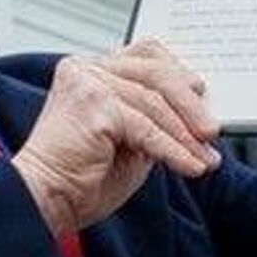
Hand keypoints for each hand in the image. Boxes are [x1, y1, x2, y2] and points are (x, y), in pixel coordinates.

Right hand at [13, 39, 219, 235]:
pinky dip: (173, 150)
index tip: (201, 95)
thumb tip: (197, 120)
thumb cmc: (79, 178)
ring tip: (204, 159)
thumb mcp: (129, 141)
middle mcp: (85, 69)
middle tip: (211, 132)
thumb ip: (154, 121)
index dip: (177, 73)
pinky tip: (189, 167)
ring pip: (154, 102)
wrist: (45, 201)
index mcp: (90, 72)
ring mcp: (87, 83)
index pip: (144, 55)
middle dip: (190, 105)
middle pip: (155, 72)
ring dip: (185, 136)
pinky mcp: (93, 105)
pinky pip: (146, 127)